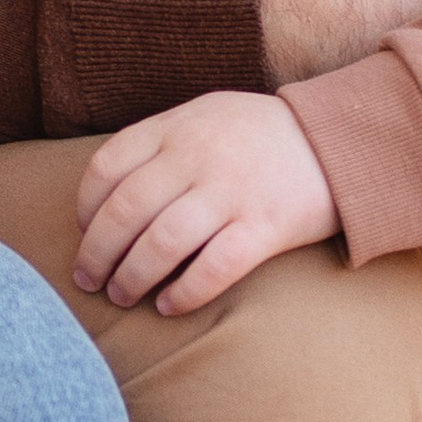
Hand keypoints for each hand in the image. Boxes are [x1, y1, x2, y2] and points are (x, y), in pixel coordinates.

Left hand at [73, 92, 338, 313]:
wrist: (339, 139)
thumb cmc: (260, 133)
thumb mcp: (205, 115)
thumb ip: (161, 143)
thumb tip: (110, 193)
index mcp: (177, 127)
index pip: (108, 167)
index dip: (85, 207)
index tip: (82, 232)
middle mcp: (198, 157)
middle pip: (126, 211)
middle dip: (97, 253)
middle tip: (88, 280)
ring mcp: (232, 192)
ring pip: (161, 243)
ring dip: (132, 277)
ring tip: (122, 295)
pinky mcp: (266, 227)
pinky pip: (213, 268)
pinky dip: (184, 293)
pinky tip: (169, 306)